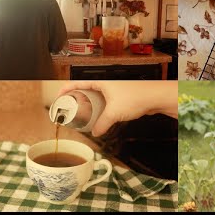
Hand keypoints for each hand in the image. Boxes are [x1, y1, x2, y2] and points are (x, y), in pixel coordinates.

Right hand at [58, 81, 177, 136]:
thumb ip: (102, 124)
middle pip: (86, 89)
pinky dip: (100, 108)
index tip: (58, 98)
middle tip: (68, 109)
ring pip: (97, 96)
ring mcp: (115, 90)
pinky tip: (100, 117)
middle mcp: (107, 83)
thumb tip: (95, 133)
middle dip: (76, 99)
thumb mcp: (114, 113)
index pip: (78, 82)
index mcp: (101, 81)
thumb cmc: (136, 98)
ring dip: (89, 105)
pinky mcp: (123, 96)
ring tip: (81, 115)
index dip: (66, 90)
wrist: (156, 97)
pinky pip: (106, 101)